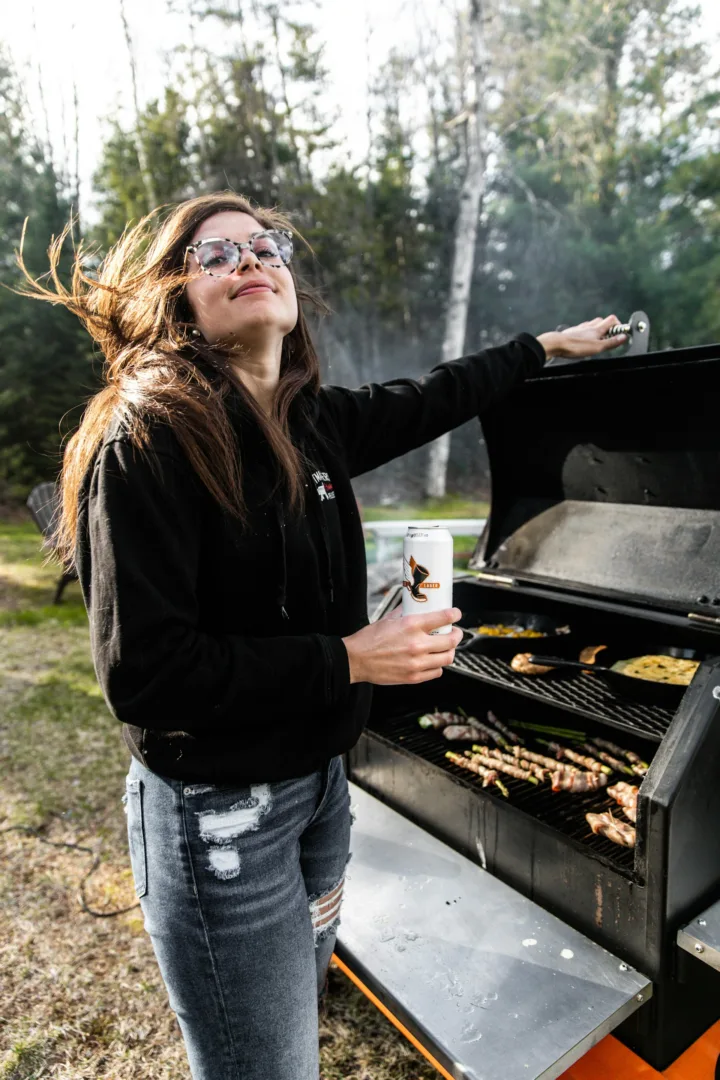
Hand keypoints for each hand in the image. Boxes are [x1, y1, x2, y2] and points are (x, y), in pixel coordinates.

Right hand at [342, 607, 463, 685]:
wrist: (356, 660)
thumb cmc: (369, 640)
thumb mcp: (388, 618)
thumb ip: (405, 612)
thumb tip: (414, 605)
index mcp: (411, 625)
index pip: (444, 618)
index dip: (455, 615)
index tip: (456, 615)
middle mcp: (417, 644)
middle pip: (451, 641)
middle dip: (457, 635)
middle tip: (455, 632)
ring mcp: (417, 662)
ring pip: (447, 658)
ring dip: (450, 651)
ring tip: (446, 648)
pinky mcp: (414, 677)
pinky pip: (437, 672)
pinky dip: (438, 666)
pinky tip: (433, 661)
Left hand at [537, 315, 626, 358]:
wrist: (555, 344)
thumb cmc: (575, 346)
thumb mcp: (597, 347)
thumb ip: (611, 342)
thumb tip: (623, 337)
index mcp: (597, 329)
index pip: (612, 319)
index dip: (618, 325)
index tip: (620, 333)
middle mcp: (589, 326)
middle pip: (602, 321)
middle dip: (608, 328)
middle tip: (609, 339)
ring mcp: (580, 328)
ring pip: (592, 324)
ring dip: (597, 330)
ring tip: (597, 341)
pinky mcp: (572, 332)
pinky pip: (582, 329)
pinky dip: (587, 334)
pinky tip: (584, 341)